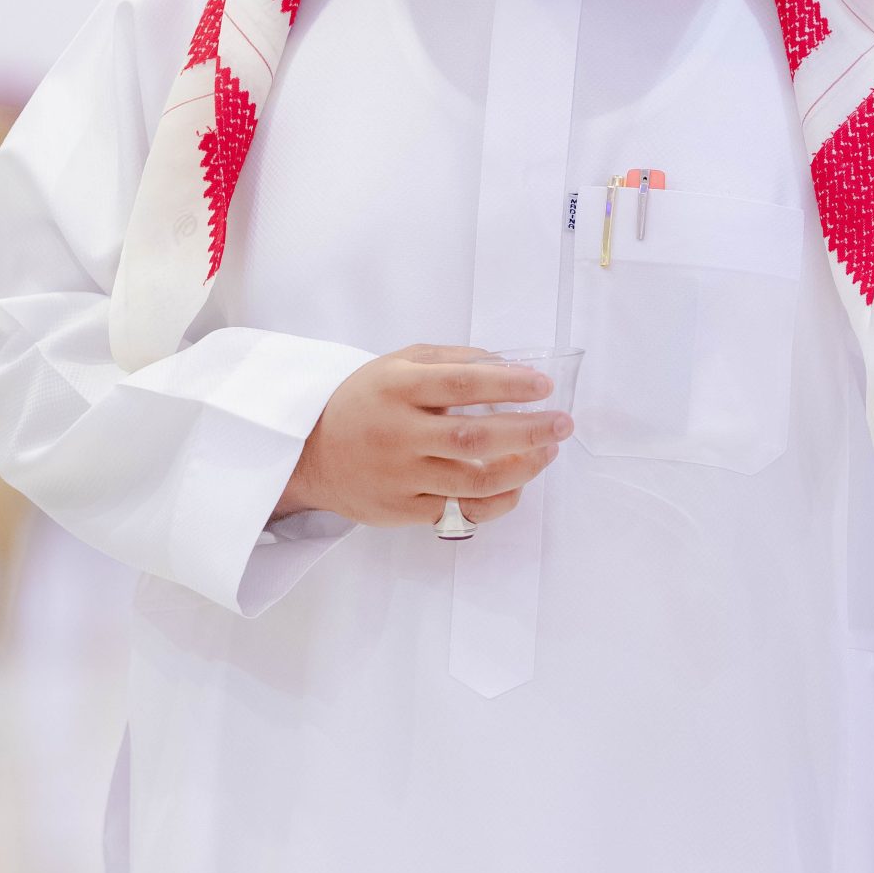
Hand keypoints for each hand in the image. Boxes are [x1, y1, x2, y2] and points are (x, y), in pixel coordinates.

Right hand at [270, 343, 573, 529]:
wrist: (310, 453)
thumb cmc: (365, 402)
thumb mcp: (397, 365)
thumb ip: (451, 360)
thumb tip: (509, 365)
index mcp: (396, 389)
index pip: (460, 384)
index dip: (507, 384)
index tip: (544, 385)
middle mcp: (398, 434)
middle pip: (474, 438)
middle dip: (528, 431)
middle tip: (563, 424)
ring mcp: (401, 477)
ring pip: (473, 481)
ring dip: (522, 468)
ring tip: (548, 452)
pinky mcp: (403, 510)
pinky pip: (462, 512)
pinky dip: (498, 500)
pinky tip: (518, 484)